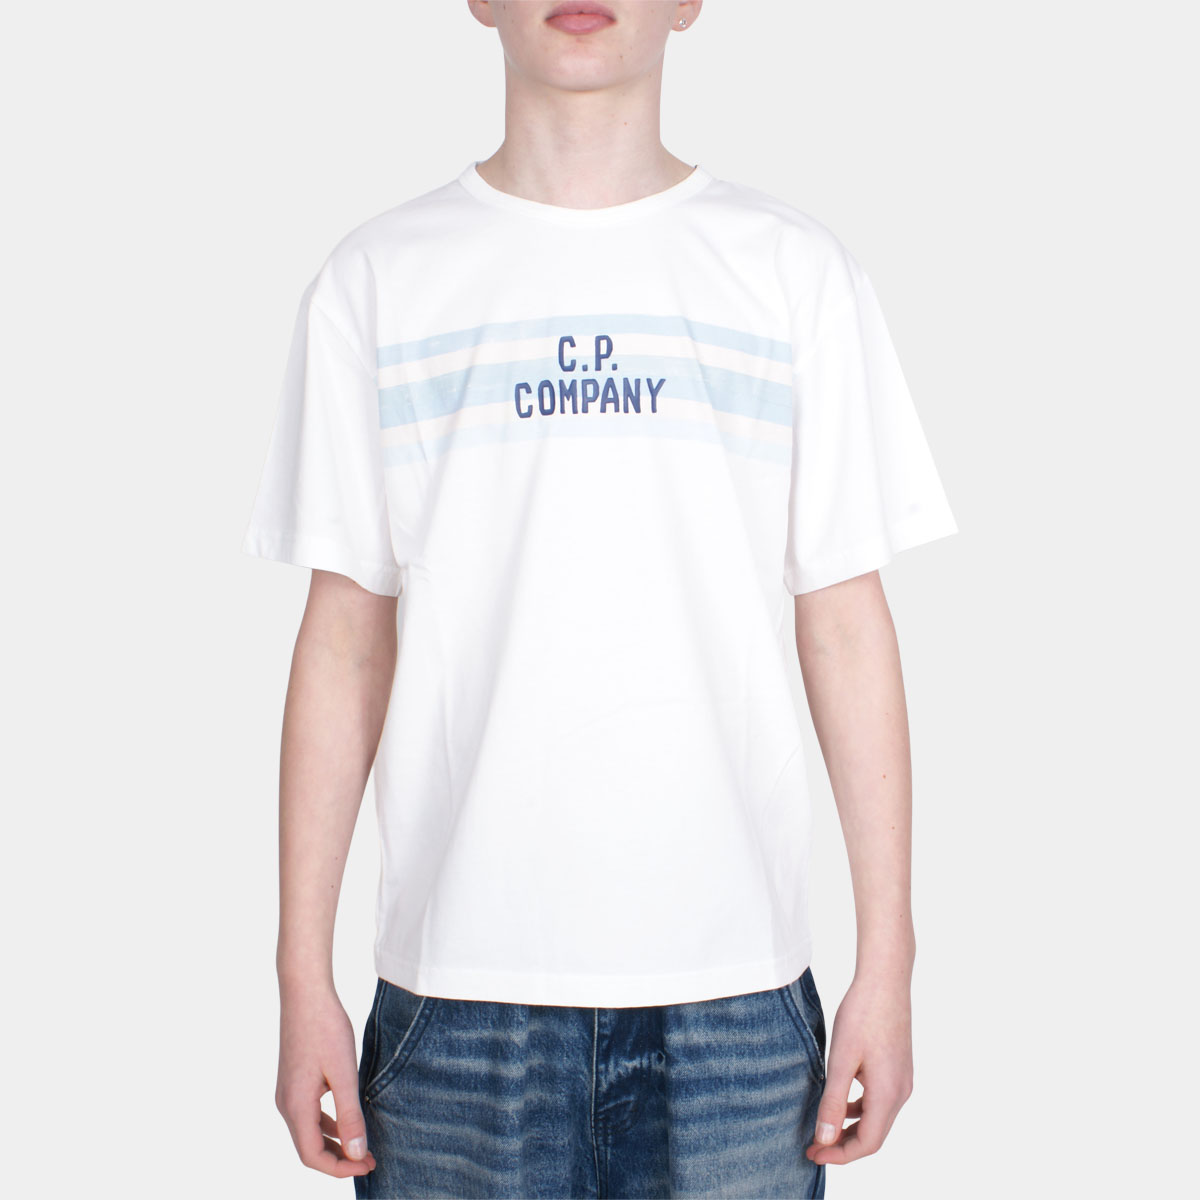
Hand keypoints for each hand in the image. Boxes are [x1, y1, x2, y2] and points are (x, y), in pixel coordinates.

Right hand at [275, 980, 376, 1177]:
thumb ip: (349, 1115)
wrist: (305, 993)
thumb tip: (357, 1153)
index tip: (368, 1164)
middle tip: (370, 1159)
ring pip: (308, 1132)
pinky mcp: (293, 1081)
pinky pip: (308, 1114)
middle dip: (339, 1159)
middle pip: (309, 1148)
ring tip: (362, 1144)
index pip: (313, 1156)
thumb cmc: (326, 1028)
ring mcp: (287, 1092)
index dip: (340, 1168)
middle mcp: (286, 1104)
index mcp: (296, 1106)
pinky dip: (327, 1124)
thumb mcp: (344, 1073)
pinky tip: (347, 1118)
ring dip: (334, 1142)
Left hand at [805, 970, 913, 1164]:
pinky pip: (879, 1101)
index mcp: (888, 1094)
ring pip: (877, 1119)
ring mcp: (902, 1080)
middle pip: (874, 1135)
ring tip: (822, 1126)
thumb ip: (833, 1101)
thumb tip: (825, 1138)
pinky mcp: (898, 1069)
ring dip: (851, 1128)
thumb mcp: (841, 1059)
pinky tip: (839, 1099)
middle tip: (813, 1146)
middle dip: (843, 1145)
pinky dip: (859, 1109)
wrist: (885, 981)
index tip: (812, 1153)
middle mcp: (901, 1092)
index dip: (839, 1154)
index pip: (867, 1143)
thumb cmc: (862, 1015)